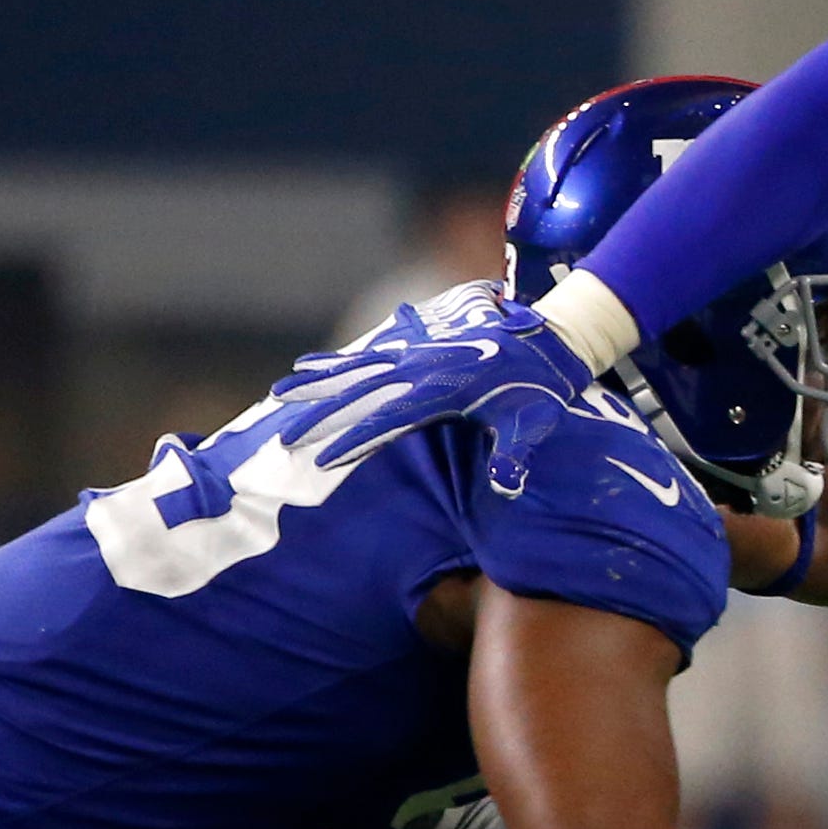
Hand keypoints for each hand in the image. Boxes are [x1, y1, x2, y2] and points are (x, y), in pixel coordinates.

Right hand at [272, 299, 594, 499]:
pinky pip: (367, 353)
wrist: (547, 343)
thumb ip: (515, 455)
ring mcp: (416, 355)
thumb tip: (506, 485)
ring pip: (356, 368)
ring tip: (280, 390)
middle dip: (319, 414)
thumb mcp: (533, 426)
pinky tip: (307, 366)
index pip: (387, 419)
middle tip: (284, 436)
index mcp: (443, 390)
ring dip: (317, 381)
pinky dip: (336, 360)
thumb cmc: (540, 393)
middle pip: (359, 392)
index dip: (353, 439)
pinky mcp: (415, 347)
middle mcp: (422, 369)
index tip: (320, 460)